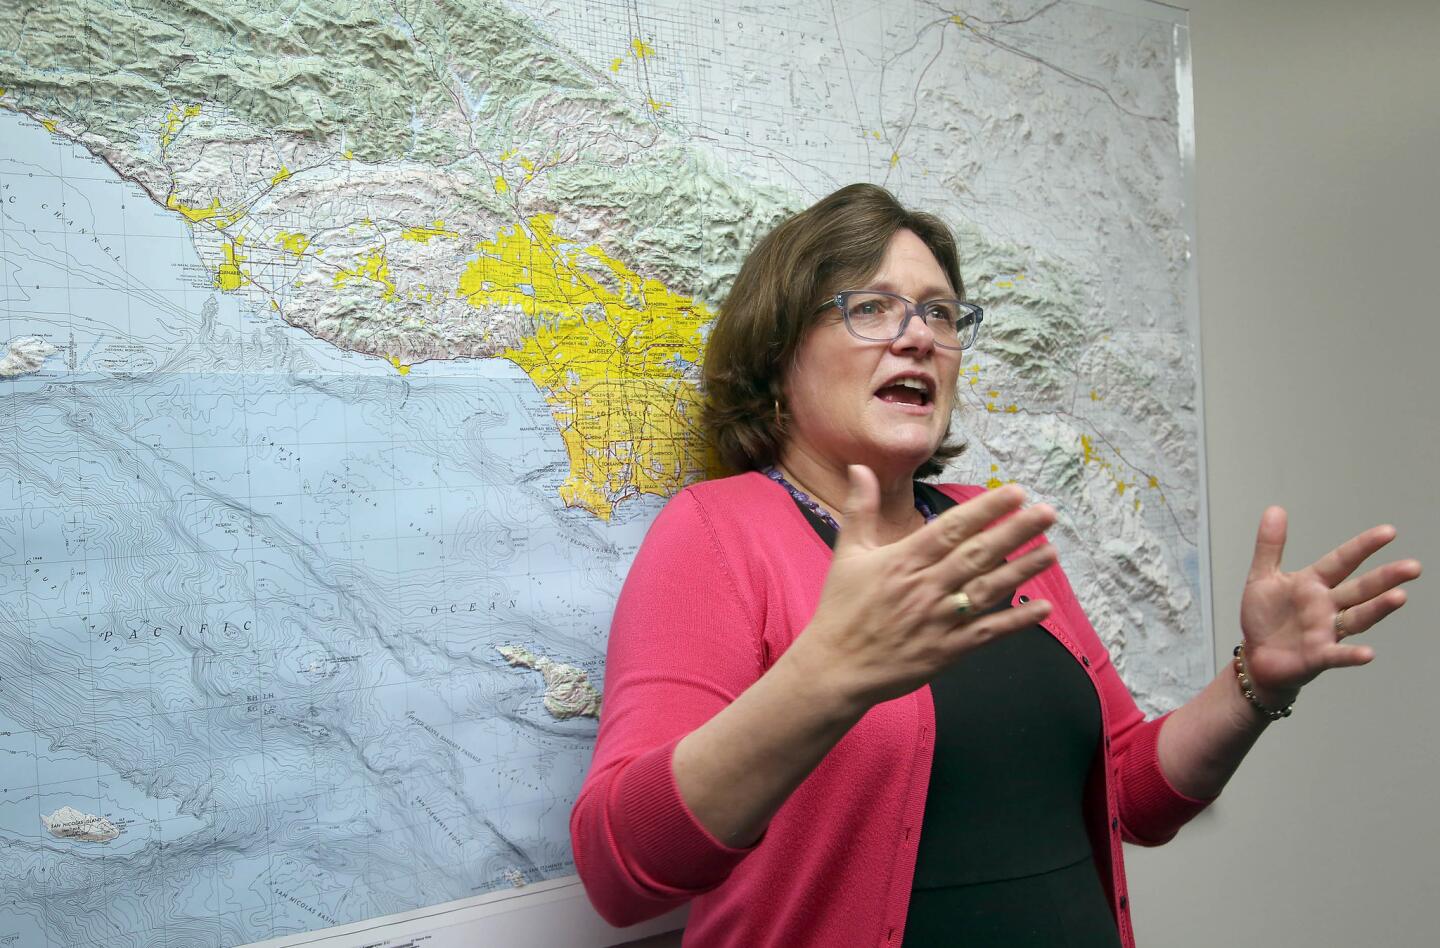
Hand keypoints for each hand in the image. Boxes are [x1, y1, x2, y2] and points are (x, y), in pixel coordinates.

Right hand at [794, 465, 1058, 709]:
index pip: (951, 529)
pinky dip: (1016, 621)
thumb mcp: (846, 554)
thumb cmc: (841, 608)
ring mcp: (938, 620)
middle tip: (1047, 513)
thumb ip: (859, 509)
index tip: (1015, 492)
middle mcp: (925, 587)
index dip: (984, 510)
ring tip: (1051, 551)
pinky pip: (987, 632)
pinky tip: (1042, 608)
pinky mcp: (946, 651)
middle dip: (1015, 531)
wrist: (835, 667)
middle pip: (978, 554)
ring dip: (1022, 570)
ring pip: (988, 590)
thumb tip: (860, 467)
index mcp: (902, 560)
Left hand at [1239, 506, 1422, 701]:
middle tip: (1413, 566)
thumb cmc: (1264, 618)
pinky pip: (1337, 655)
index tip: (1389, 531)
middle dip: (1386, 577)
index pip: (1343, 561)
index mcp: (1314, 583)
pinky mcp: (1318, 656)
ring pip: (1357, 617)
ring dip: (1378, 609)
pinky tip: (1368, 654)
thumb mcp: (1262, 577)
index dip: (1363, 546)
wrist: (1256, 657)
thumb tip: (1274, 508)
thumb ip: (1270, 545)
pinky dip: (1352, 655)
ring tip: (1400, 597)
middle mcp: (1327, 606)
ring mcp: (1326, 632)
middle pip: (1361, 589)